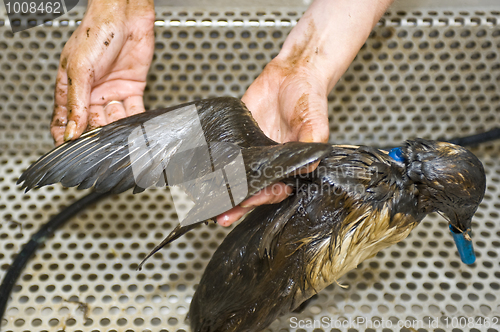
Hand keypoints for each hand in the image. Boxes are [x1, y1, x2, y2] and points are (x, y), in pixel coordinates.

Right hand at [52, 0, 154, 145]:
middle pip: (92, 123)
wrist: (125, 17)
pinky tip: (135, 125)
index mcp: (71, 88)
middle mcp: (92, 93)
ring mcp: (112, 92)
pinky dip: (136, 119)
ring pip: (114, 119)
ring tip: (118, 125)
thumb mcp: (79, 69)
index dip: (68, 136)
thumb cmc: (96, 33)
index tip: (72, 150)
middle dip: (98, 131)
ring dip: (117, 125)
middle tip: (102, 137)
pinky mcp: (132, 89)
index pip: (66, 120)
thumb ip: (76, 103)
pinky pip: (134, 110)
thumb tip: (71, 131)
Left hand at [216, 0, 393, 225]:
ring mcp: (251, 152)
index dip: (262, 198)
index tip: (250, 201)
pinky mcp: (236, 137)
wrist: (292, 74)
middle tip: (222, 216)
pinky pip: (224, 155)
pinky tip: (200, 176)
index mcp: (289, 166)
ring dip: (223, 192)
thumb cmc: (309, 99)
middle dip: (238, 204)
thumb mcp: (315, 121)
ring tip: (207, 205)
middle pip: (251, 189)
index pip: (274, 189)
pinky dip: (213, 166)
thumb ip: (311, 143)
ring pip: (235, 178)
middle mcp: (268, 163)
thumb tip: (308, 166)